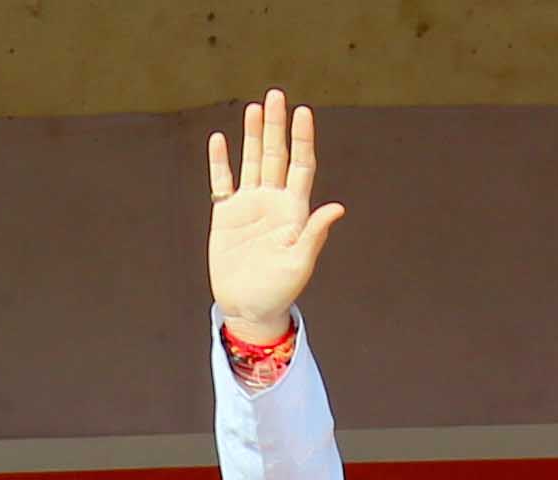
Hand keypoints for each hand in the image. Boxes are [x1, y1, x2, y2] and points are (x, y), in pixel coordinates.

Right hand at [208, 90, 345, 340]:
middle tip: (277, 95)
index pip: (301, 166)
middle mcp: (273, 203)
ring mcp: (249, 206)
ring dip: (252, 135)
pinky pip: (222, 181)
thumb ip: (315, 233)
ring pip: (251, 162)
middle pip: (275, 156)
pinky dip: (220, 161)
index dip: (302, 139)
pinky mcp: (226, 214)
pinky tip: (220, 139)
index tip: (303, 112)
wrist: (249, 307)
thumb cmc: (279, 290)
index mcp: (294, 212)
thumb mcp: (300, 263)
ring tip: (255, 108)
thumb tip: (337, 208)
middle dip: (276, 127)